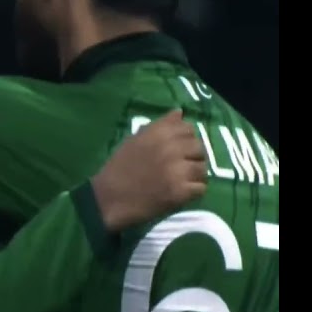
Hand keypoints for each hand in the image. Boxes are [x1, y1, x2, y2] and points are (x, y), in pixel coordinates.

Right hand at [90, 110, 206, 231]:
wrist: (109, 199)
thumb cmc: (119, 168)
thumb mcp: (135, 139)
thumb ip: (160, 126)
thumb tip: (180, 112)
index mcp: (158, 133)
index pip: (188, 129)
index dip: (186, 139)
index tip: (178, 149)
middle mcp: (170, 148)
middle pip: (199, 148)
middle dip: (193, 157)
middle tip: (181, 167)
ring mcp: (177, 170)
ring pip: (202, 168)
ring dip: (195, 175)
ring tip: (182, 181)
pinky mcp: (180, 191)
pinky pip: (200, 188)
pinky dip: (193, 192)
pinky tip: (180, 193)